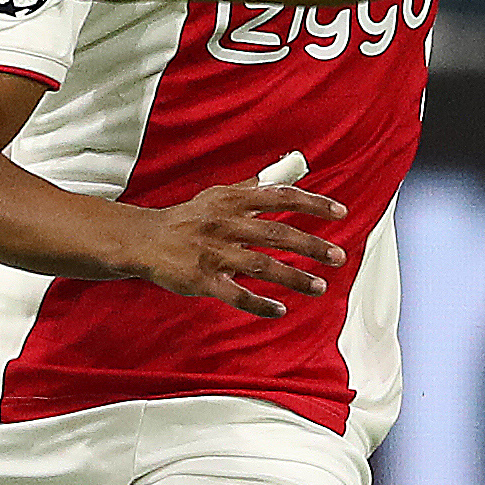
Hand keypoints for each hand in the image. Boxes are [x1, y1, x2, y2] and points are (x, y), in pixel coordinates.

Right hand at [124, 174, 348, 318]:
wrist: (144, 240)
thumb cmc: (187, 219)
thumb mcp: (217, 196)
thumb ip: (251, 188)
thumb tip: (285, 173)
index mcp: (233, 200)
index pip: (280, 196)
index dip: (312, 203)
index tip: (340, 212)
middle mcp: (225, 224)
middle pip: (276, 233)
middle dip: (311, 245)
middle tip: (338, 257)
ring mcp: (214, 253)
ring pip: (261, 265)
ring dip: (293, 277)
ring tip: (319, 286)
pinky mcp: (202, 279)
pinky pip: (235, 294)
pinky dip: (258, 303)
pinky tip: (279, 310)